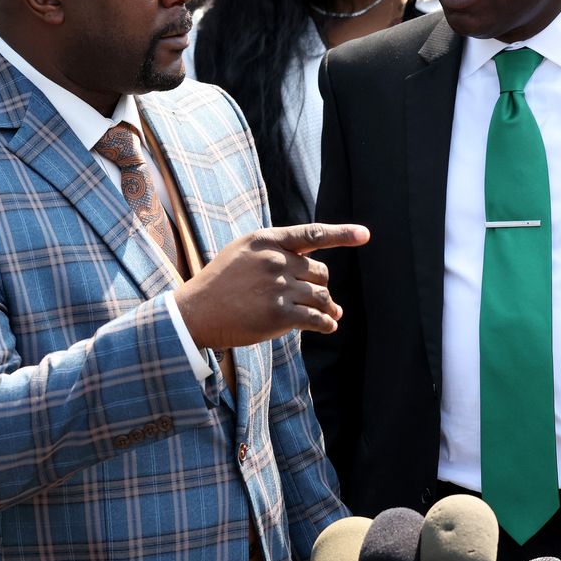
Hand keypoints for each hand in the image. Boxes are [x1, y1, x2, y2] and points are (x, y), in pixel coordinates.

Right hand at [175, 223, 368, 349]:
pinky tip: (328, 326)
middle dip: (320, 285)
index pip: (312, 234)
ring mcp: (278, 288)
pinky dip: (326, 323)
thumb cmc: (220, 283)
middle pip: (320, 272)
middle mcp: (275, 260)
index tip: (365, 235)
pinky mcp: (279, 315)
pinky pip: (316, 318)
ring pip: (321, 296)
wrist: (196, 312)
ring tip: (332, 315)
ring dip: (328, 307)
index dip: (342, 234)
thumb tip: (311, 266)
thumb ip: (276, 252)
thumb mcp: (243, 252)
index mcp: (267, 240)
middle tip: (317, 297)